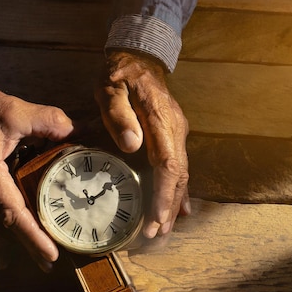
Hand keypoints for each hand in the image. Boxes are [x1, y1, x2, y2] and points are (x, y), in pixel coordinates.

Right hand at [0, 76, 73, 271]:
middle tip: (51, 262)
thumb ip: (50, 122)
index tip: (51, 255)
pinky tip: (28, 218)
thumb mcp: (15, 111)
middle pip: (6, 225)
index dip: (33, 236)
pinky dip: (11, 217)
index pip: (13, 214)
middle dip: (29, 244)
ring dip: (20, 234)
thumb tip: (79, 133)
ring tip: (43, 248)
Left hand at [94, 50, 190, 238]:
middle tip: (157, 234)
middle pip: (178, 175)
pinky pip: (178, 166)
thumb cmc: (119, 75)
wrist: (139, 58)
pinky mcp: (174, 136)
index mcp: (161, 120)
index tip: (155, 219)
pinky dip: (177, 190)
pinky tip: (178, 209)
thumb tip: (133, 146)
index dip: (163, 195)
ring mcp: (178, 133)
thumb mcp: (110, 90)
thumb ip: (119, 116)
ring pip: (181, 174)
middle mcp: (176, 130)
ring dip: (173, 202)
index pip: (167, 164)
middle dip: (168, 207)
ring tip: (163, 228)